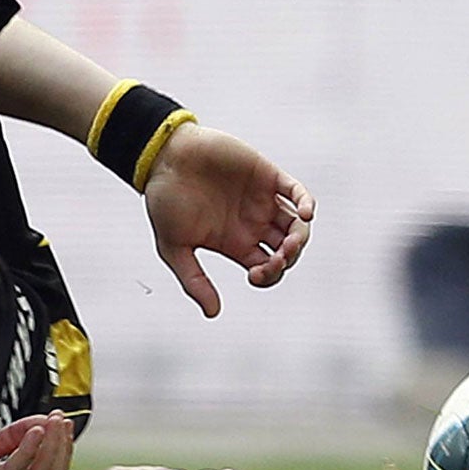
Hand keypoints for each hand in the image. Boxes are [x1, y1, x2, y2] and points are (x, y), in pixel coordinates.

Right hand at [141, 123, 313, 318]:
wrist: (162, 156)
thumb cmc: (163, 199)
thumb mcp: (173, 246)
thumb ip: (193, 279)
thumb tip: (213, 313)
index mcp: (234, 242)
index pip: (268, 267)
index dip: (270, 276)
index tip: (254, 274)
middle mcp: (251, 222)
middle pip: (287, 248)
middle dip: (289, 258)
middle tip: (279, 257)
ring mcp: (261, 199)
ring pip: (297, 224)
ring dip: (300, 237)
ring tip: (290, 242)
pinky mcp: (266, 175)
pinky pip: (297, 192)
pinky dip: (306, 203)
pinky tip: (305, 214)